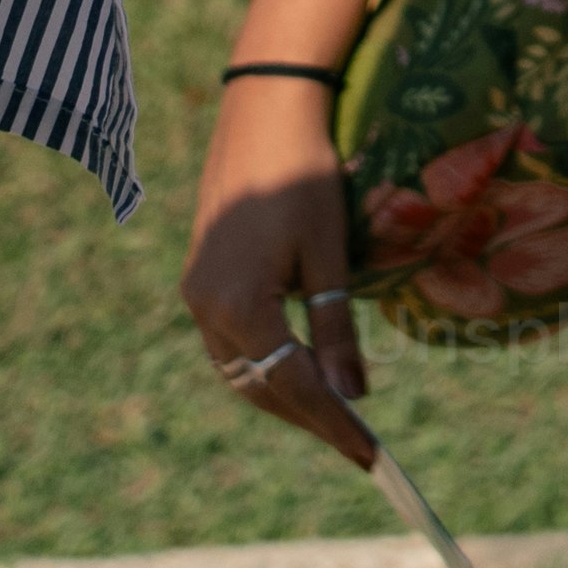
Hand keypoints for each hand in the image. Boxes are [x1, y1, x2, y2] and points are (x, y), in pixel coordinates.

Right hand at [178, 80, 377, 469]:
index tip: (371, 457)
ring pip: (240, 369)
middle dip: (308, 416)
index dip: (333, 425)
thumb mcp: (330, 255)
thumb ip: (335, 330)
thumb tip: (353, 395)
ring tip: (335, 413)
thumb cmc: (304, 175)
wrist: (262, 110)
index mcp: (239, 306)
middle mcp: (206, 308)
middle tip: (358, 440)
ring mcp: (197, 293)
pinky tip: (300, 366)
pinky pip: (231, 342)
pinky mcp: (200, 278)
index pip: (292, 385)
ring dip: (284, 394)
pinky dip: (266, 363)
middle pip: (259, 386)